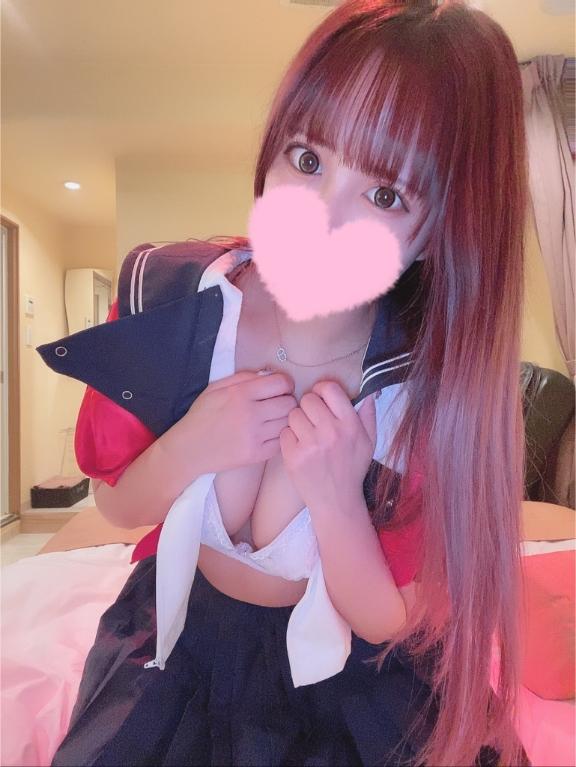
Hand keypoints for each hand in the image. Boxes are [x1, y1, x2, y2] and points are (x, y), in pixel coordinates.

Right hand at [184, 370, 297, 472]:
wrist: (189, 449)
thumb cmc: (202, 415)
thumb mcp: (216, 388)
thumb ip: (243, 377)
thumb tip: (269, 374)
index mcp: (241, 394)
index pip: (281, 383)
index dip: (285, 383)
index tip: (280, 388)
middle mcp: (251, 414)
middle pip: (289, 403)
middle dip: (287, 400)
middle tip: (278, 403)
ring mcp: (254, 436)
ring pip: (287, 422)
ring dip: (284, 418)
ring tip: (274, 418)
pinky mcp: (256, 454)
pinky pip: (281, 441)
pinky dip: (278, 436)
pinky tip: (269, 433)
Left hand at [279, 380, 377, 513]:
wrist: (337, 502)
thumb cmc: (352, 469)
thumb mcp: (369, 442)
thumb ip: (368, 415)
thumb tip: (368, 392)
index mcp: (350, 425)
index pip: (329, 389)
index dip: (322, 390)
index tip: (322, 398)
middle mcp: (330, 433)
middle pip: (308, 399)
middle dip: (309, 407)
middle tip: (313, 420)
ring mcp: (310, 445)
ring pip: (293, 415)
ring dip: (298, 422)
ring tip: (307, 435)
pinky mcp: (293, 456)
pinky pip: (284, 433)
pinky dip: (289, 439)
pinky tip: (299, 448)